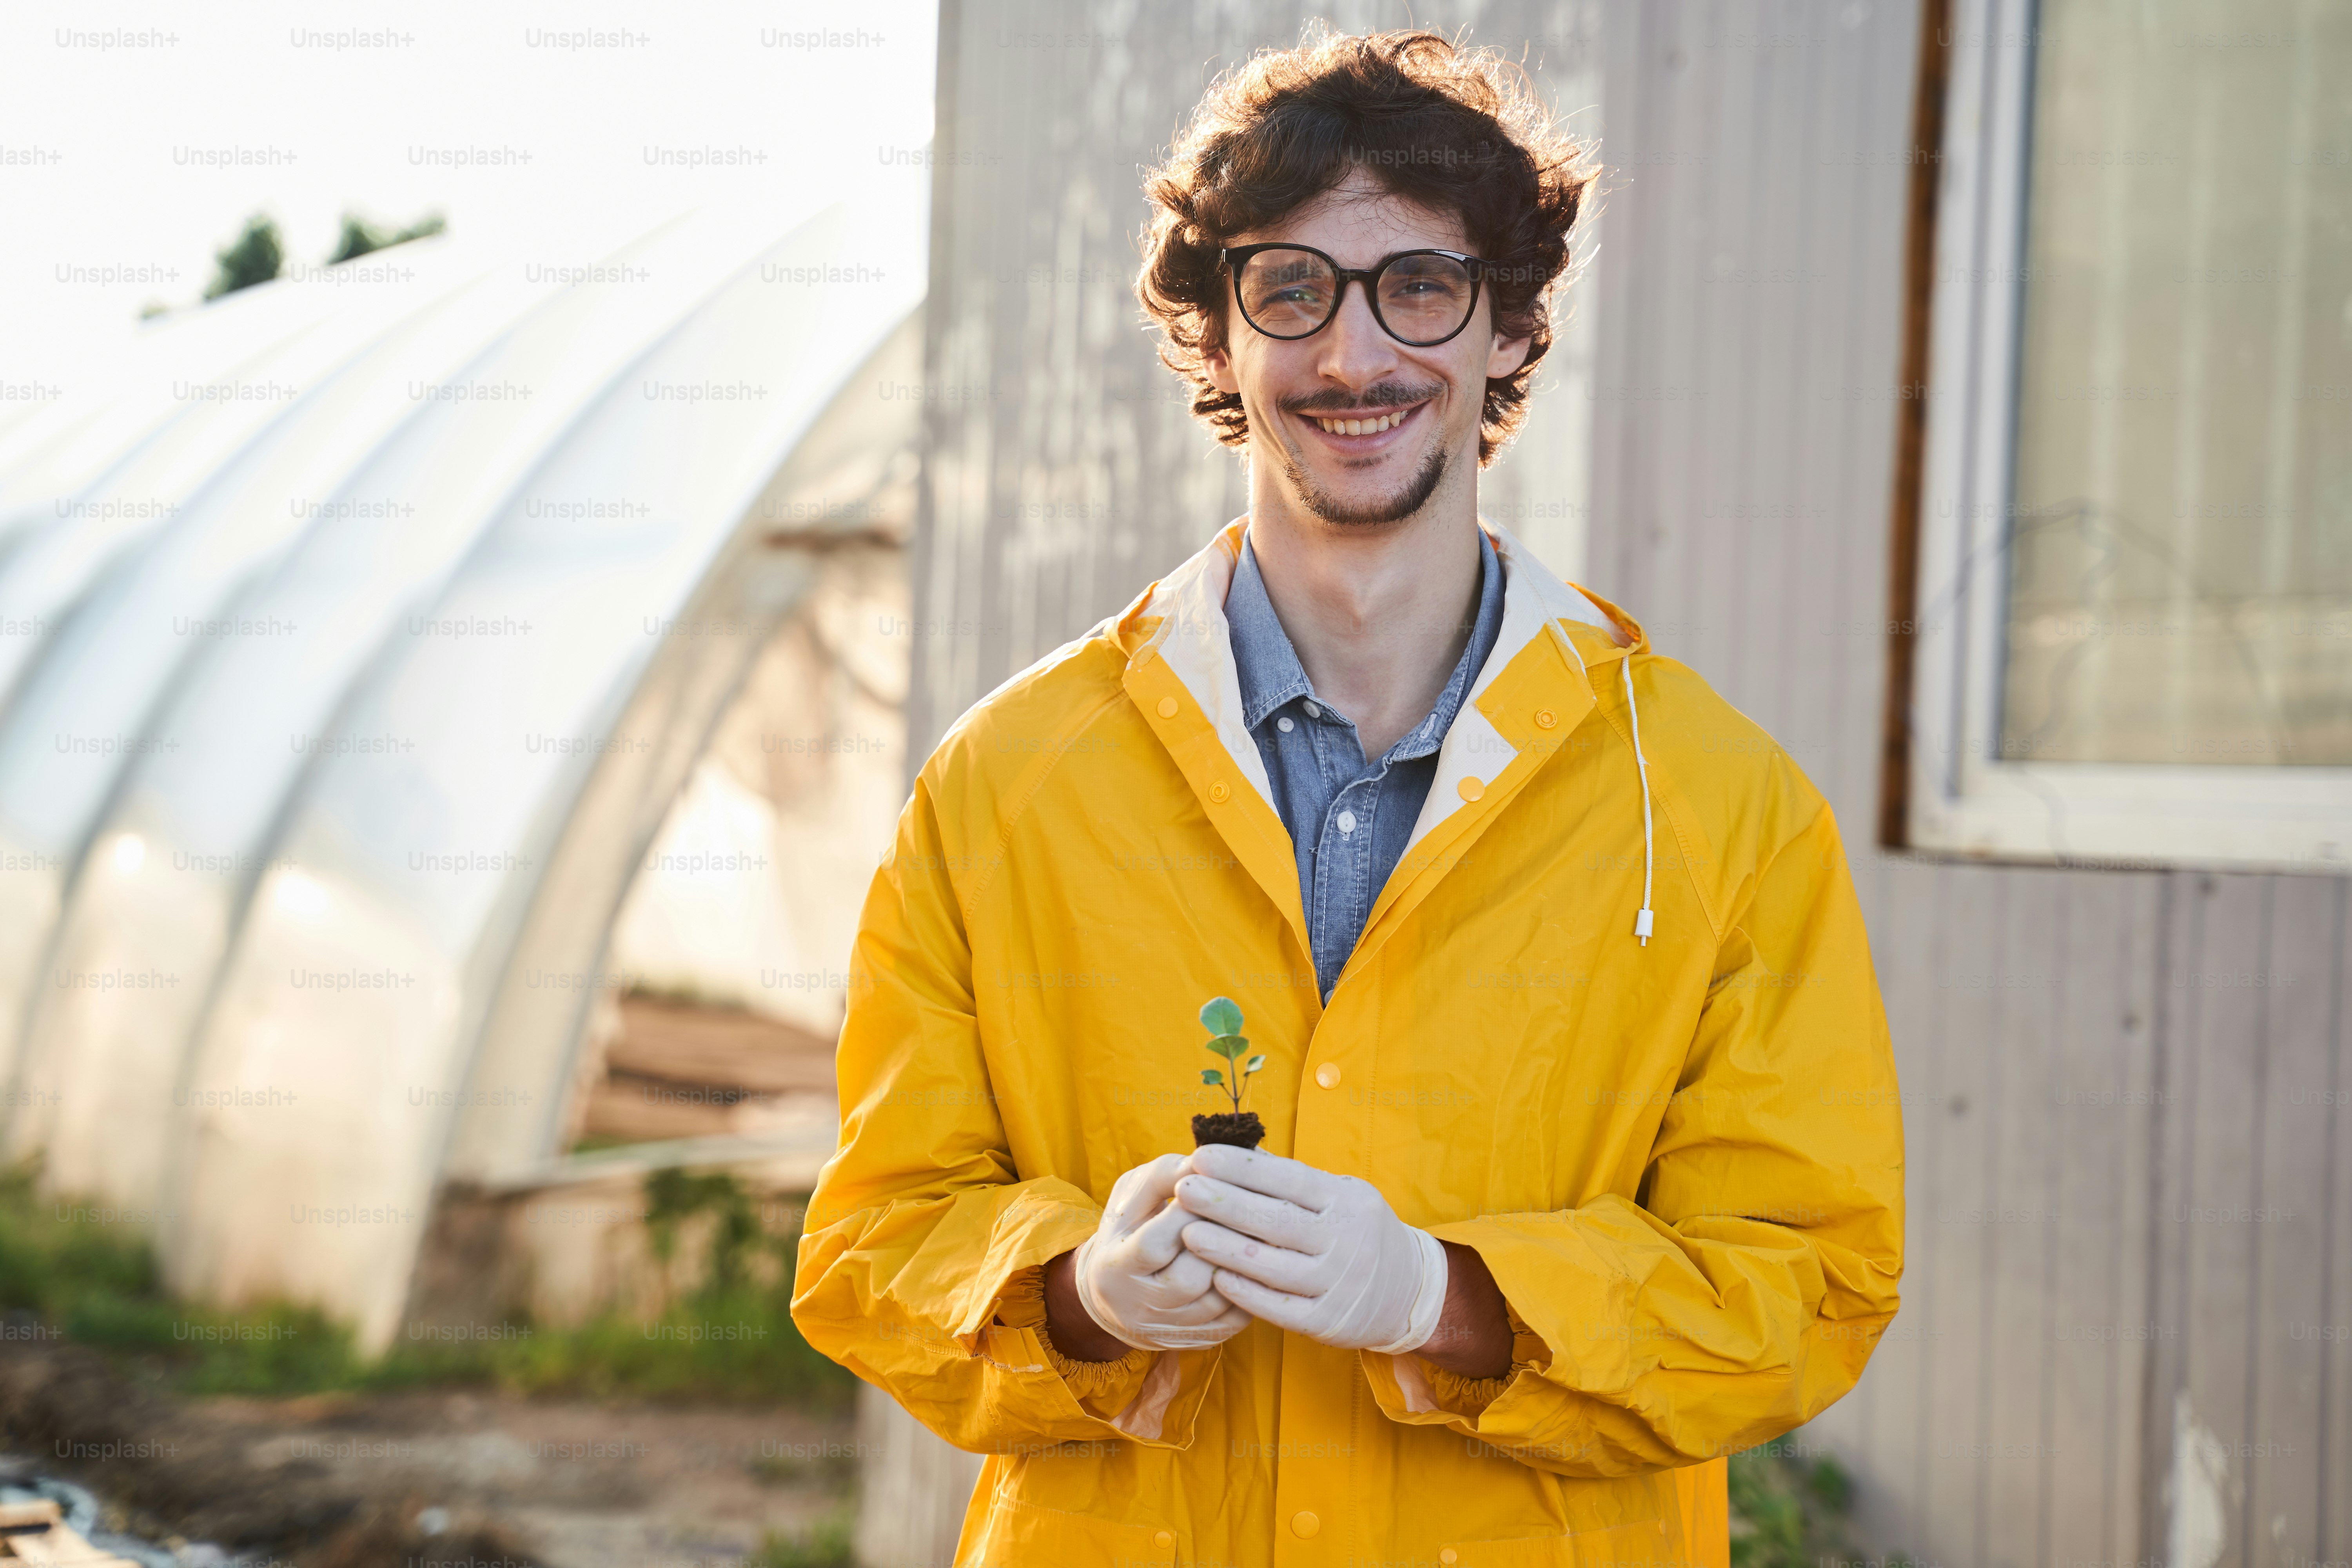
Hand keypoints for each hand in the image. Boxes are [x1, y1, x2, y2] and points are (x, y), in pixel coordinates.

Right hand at [1064, 1153, 1252, 1352]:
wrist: (1118, 1293)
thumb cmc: (1130, 1230)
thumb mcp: (1132, 1195)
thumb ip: (1163, 1176)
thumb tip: (1203, 1162)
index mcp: (1114, 1267)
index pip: (1154, 1244)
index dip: (1187, 1213)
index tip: (1212, 1182)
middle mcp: (1139, 1306)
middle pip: (1189, 1278)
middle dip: (1220, 1239)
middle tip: (1244, 1207)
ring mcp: (1172, 1329)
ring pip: (1218, 1300)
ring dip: (1240, 1263)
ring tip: (1254, 1230)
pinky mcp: (1200, 1340)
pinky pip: (1235, 1319)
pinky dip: (1250, 1288)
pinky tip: (1257, 1259)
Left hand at [1173, 1144, 1448, 1354]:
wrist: (1409, 1292)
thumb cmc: (1358, 1231)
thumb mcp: (1340, 1195)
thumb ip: (1292, 1178)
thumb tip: (1239, 1150)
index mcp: (1346, 1201)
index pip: (1289, 1179)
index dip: (1243, 1168)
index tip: (1202, 1156)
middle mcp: (1345, 1240)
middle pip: (1276, 1221)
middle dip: (1225, 1203)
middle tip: (1184, 1188)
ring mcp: (1337, 1283)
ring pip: (1272, 1266)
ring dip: (1225, 1248)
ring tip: (1187, 1231)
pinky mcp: (1327, 1321)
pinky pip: (1279, 1308)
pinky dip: (1246, 1292)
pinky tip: (1217, 1277)